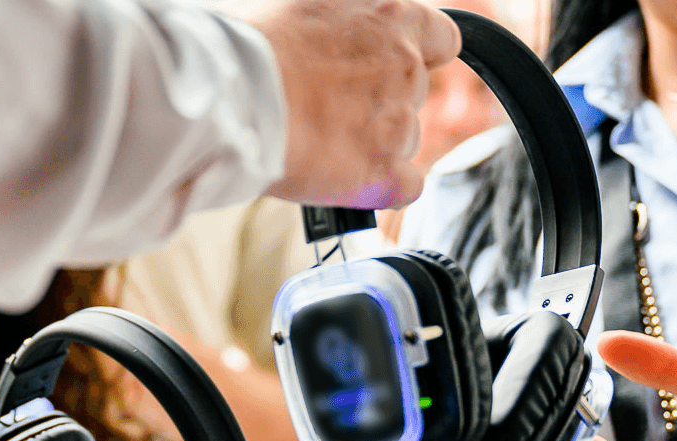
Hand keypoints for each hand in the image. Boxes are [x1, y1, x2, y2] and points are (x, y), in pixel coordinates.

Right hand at [239, 0, 461, 207]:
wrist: (236, 94)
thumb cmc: (252, 46)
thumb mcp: (301, 5)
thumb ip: (335, 22)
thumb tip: (325, 35)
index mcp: (390, 17)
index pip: (441, 39)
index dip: (417, 58)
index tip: (392, 72)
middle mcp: (405, 67)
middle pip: (414, 97)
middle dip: (380, 106)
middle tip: (332, 112)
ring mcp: (397, 122)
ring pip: (405, 142)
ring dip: (373, 146)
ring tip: (323, 145)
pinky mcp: (381, 172)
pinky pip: (406, 187)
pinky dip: (383, 188)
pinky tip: (353, 181)